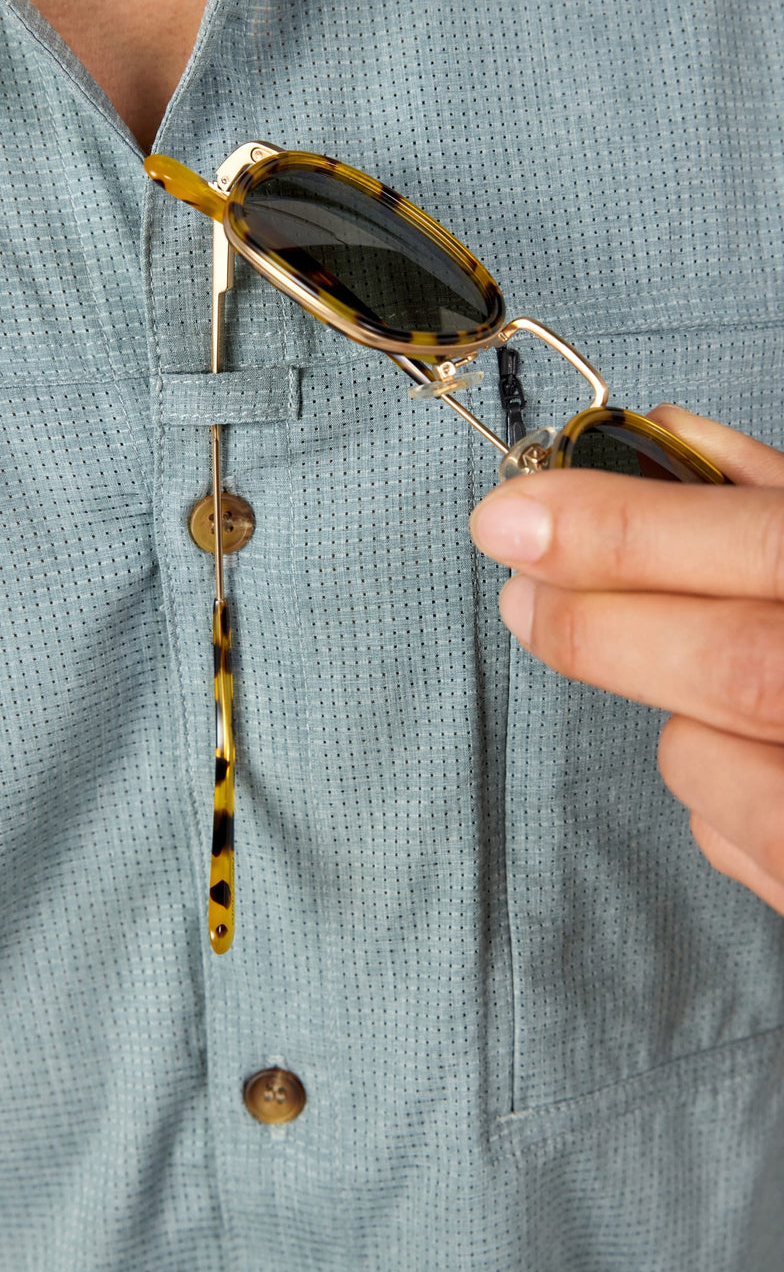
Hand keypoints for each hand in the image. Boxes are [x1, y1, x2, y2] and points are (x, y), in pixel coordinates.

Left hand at [469, 406, 783, 915]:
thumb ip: (775, 493)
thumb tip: (664, 434)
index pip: (762, 547)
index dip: (624, 529)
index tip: (514, 516)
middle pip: (728, 668)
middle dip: (596, 624)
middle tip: (525, 592)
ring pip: (706, 760)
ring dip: (671, 713)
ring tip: (719, 687)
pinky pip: (725, 837)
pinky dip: (711, 788)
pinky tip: (765, 756)